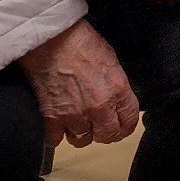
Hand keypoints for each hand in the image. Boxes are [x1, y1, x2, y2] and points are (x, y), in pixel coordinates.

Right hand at [19, 20, 138, 147]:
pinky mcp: (51, 118)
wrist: (50, 39)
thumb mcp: (110, 60)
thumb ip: (115, 85)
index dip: (124, 126)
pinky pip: (55, 140)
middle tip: (96, 126)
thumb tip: (115, 99)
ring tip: (75, 121)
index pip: (129, 122)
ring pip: (81, 140)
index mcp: (117, 90)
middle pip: (107, 136)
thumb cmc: (79, 42)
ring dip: (79, 133)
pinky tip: (56, 123)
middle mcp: (99, 107)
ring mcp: (75, 115)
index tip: (120, 127)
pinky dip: (55, 134)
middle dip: (103, 132)